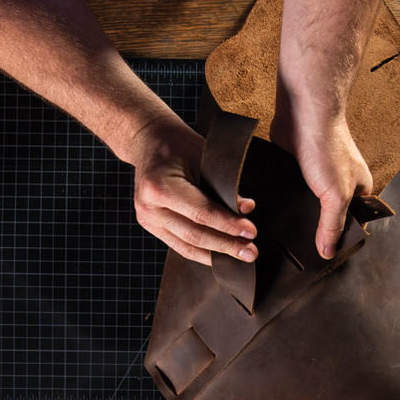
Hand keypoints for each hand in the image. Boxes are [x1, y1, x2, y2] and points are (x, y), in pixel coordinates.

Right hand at [130, 115, 257, 266]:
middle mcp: (149, 207)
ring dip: (217, 254)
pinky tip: (221, 257)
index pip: (201, 213)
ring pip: (188, 246)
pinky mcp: (152, 227)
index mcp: (159, 186)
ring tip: (241, 257)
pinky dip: (203, 253)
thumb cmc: (179, 147)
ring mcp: (148, 220)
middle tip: (251, 252)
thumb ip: (223, 185)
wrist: (150, 143)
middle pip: (194, 235)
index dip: (228, 225)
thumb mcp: (204, 158)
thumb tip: (246, 209)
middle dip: (226, 245)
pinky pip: (180, 246)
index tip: (250, 232)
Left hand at [270, 111, 372, 259]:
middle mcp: (340, 185)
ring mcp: (317, 179)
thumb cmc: (327, 146)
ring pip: (308, 208)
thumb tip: (328, 252)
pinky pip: (291, 195)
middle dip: (317, 233)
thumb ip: (332, 224)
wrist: (303, 111)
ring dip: (298, 219)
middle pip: (329, 218)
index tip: (325, 259)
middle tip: (301, 255)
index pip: (353, 225)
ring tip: (285, 239)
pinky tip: (275, 216)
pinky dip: (285, 203)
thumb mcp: (336, 194)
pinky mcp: (296, 172)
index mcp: (359, 191)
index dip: (341, 242)